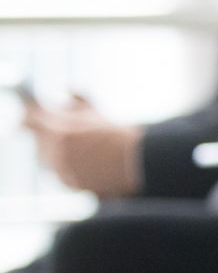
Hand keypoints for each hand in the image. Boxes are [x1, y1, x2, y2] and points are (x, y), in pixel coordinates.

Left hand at [21, 95, 142, 196]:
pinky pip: (58, 173)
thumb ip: (76, 96)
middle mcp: (54, 151)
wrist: (135, 160)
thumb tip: (65, 89)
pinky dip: (67, 167)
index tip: (30, 117)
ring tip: (83, 148)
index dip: (29, 117)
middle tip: (68, 133)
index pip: (28, 121)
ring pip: (47, 158)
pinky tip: (86, 161)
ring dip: (57, 152)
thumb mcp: (95, 109)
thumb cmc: (116, 133)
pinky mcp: (68, 183)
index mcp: (56, 130)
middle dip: (48, 136)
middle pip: (39, 141)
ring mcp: (60, 169)